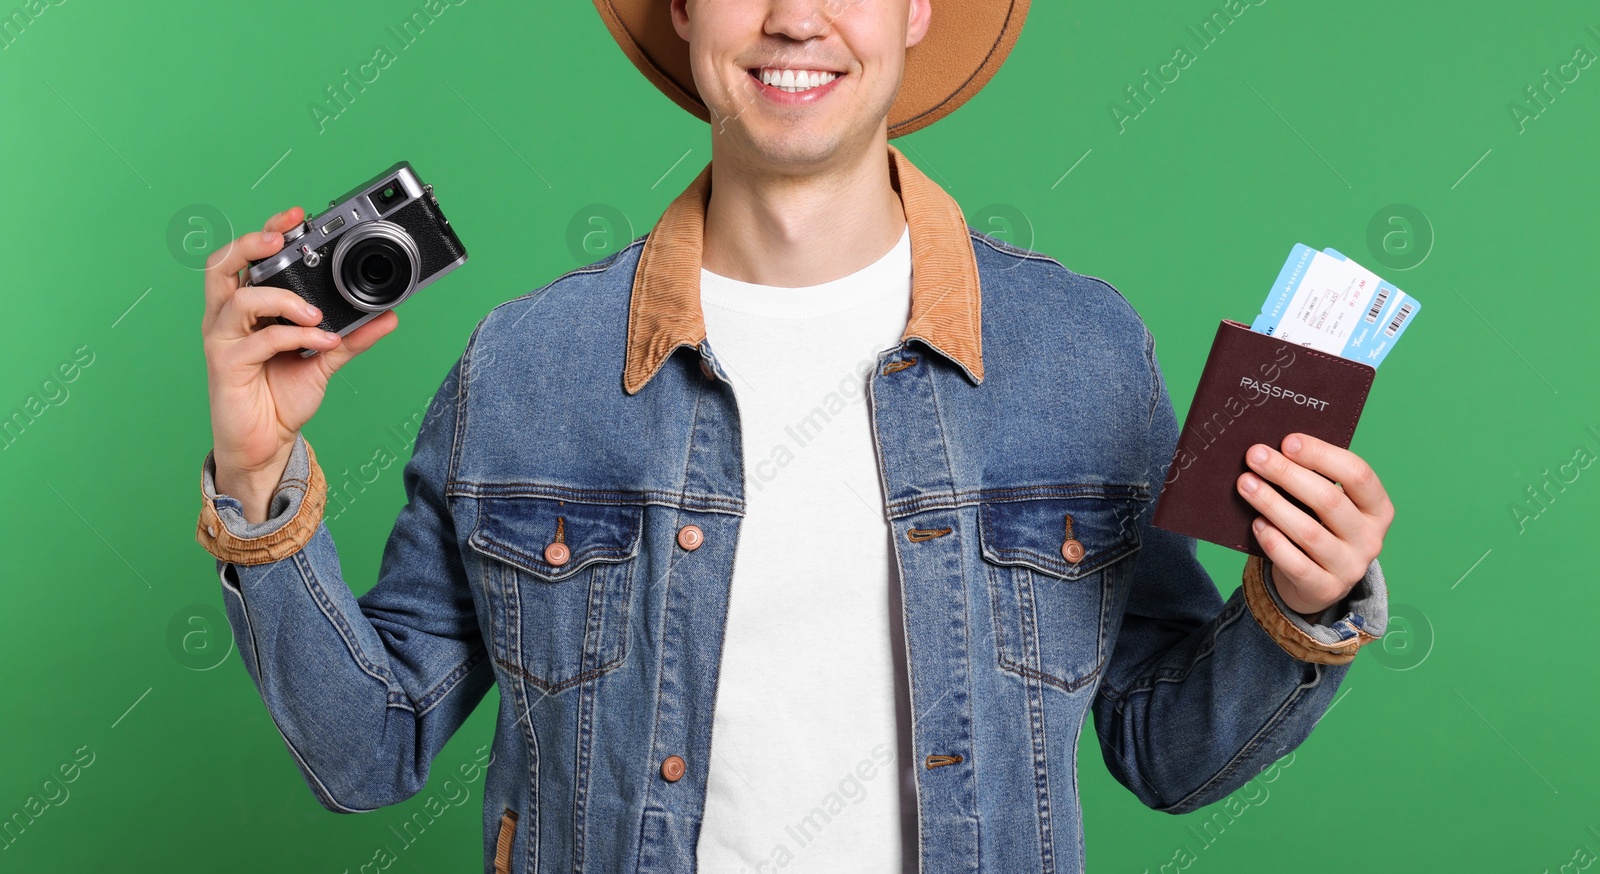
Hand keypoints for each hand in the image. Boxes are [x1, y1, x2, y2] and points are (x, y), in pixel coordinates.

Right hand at [201, 205, 397, 519]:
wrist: (266, 443)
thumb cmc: (281, 398)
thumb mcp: (324, 360)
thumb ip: (352, 337)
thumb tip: (387, 316)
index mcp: (247, 309)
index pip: (246, 258)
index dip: (266, 231)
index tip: (297, 215)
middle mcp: (228, 318)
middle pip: (221, 264)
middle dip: (252, 244)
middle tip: (283, 240)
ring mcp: (223, 340)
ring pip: (240, 299)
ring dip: (284, 298)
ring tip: (317, 314)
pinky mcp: (226, 365)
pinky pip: (260, 339)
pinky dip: (295, 335)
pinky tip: (321, 340)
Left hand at [1235, 433, 1393, 616]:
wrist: (1318, 583)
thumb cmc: (1320, 527)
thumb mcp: (1328, 505)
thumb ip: (1313, 479)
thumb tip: (1273, 450)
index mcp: (1378, 509)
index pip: (1358, 474)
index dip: (1322, 455)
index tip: (1287, 441)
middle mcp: (1371, 539)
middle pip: (1328, 499)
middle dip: (1287, 473)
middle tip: (1255, 456)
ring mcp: (1350, 567)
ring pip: (1308, 531)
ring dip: (1272, 503)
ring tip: (1246, 484)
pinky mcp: (1326, 589)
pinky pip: (1296, 564)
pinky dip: (1274, 541)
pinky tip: (1257, 523)